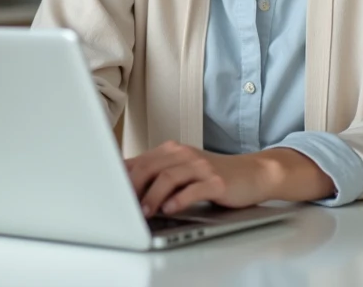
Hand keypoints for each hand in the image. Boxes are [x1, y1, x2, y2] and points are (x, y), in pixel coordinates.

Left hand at [124, 141, 273, 216]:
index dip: (122, 178)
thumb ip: (158, 175)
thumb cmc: (214, 175)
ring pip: (168, 177)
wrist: (253, 173)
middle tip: (123, 205)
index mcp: (172, 151)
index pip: (140, 161)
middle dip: (132, 187)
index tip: (109, 193)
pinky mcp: (216, 181)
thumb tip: (126, 187)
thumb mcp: (183, 171)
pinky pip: (193, 189)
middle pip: (150, 167)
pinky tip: (170, 209)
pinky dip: (179, 199)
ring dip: (153, 195)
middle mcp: (184, 154)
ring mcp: (201, 166)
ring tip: (144, 212)